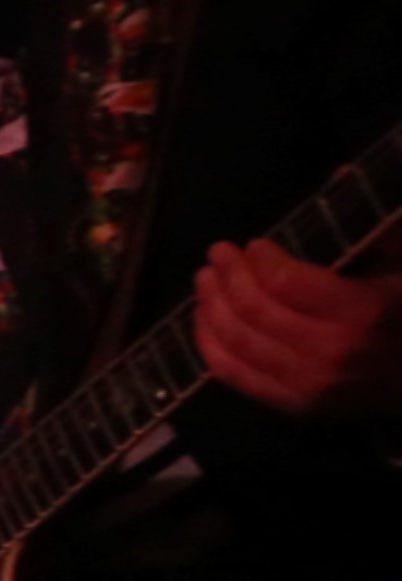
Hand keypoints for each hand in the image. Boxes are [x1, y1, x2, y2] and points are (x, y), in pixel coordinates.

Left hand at [199, 234, 398, 422]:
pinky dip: (209, 344)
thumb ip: (376, 232)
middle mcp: (332, 353)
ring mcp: (310, 386)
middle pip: (254, 310)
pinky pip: (235, 375)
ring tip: (206, 281)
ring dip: (211, 305)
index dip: (261, 260)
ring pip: (237, 342)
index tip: (256, 245)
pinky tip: (203, 319)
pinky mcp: (296, 406)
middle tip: (218, 253)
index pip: (285, 283)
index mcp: (364, 313)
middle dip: (228, 275)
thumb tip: (340, 174)